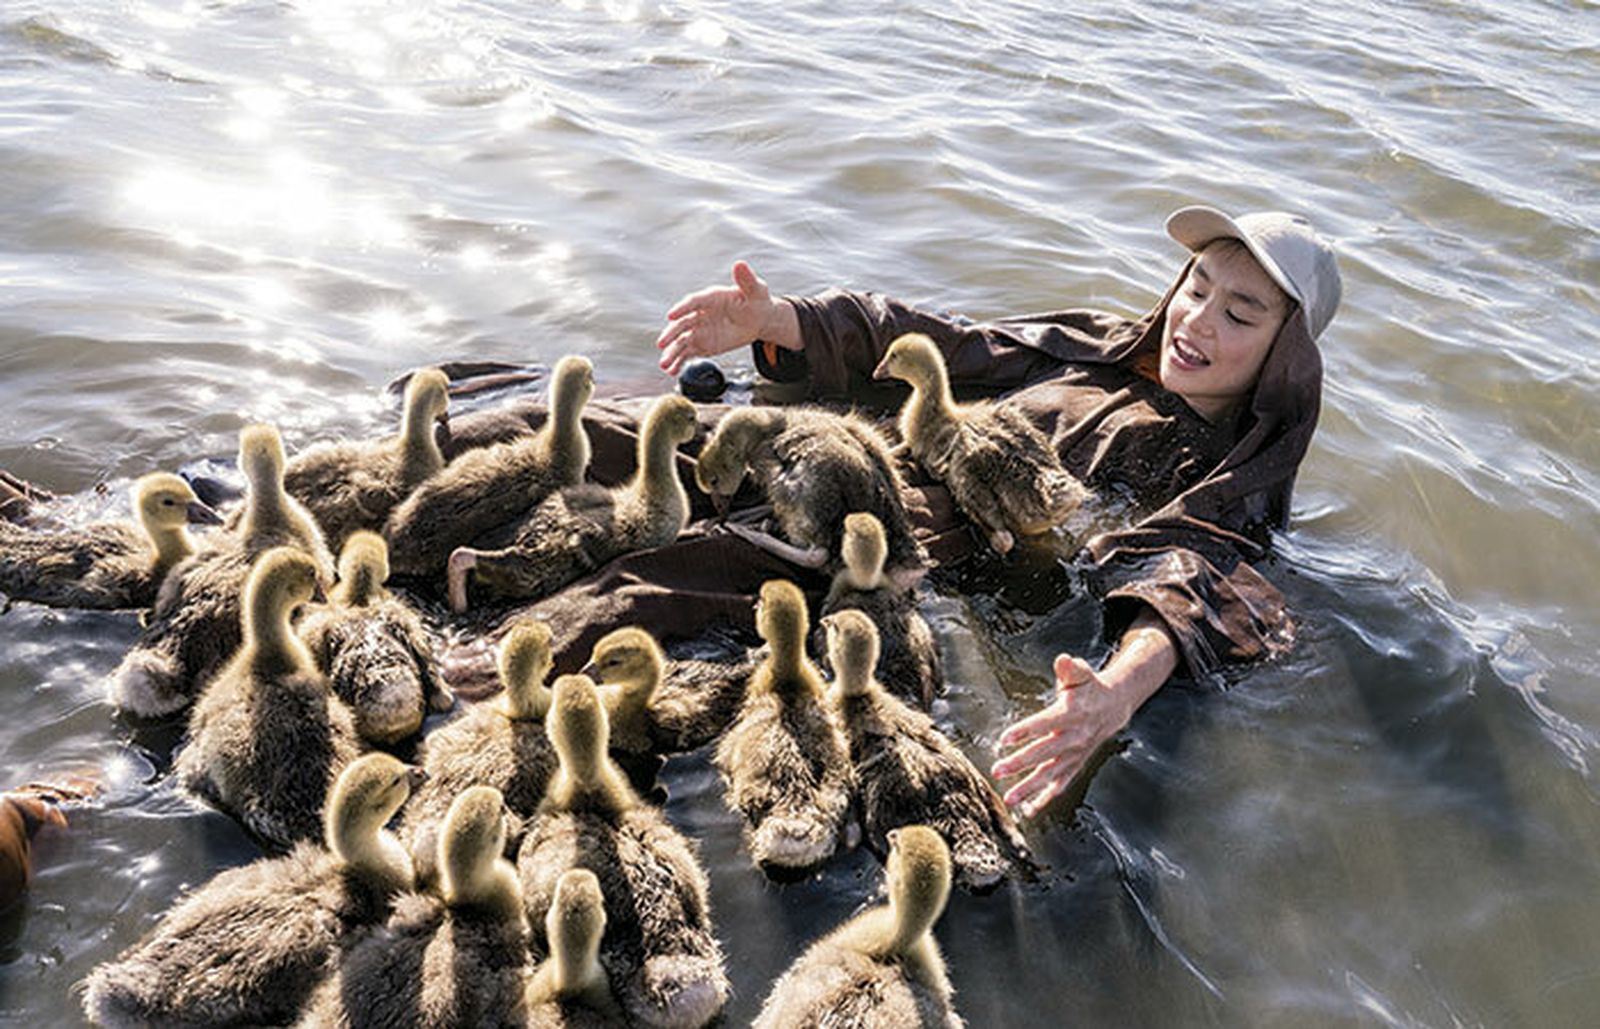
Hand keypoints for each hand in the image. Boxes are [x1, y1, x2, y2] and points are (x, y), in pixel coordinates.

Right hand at [656, 261, 783, 375]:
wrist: (758, 318)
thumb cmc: (756, 300)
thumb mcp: (756, 290)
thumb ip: (747, 280)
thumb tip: (740, 264)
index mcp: (709, 298)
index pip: (692, 302)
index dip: (682, 308)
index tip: (670, 315)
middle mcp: (700, 313)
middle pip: (682, 324)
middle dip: (671, 334)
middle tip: (661, 344)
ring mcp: (699, 330)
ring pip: (681, 341)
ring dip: (672, 352)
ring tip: (664, 365)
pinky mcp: (702, 344)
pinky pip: (687, 353)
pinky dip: (679, 362)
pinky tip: (672, 371)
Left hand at [991, 653, 1133, 817]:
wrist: (1116, 706)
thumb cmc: (1089, 688)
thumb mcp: (1082, 673)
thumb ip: (1071, 669)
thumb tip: (1063, 659)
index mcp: (1072, 713)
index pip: (1046, 723)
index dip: (1026, 730)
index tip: (1004, 738)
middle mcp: (1074, 737)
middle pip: (1045, 752)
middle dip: (1021, 763)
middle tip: (997, 769)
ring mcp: (1076, 754)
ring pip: (1051, 774)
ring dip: (1030, 787)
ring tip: (1009, 797)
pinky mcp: (1076, 764)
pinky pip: (1061, 785)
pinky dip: (1046, 799)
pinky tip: (1029, 811)